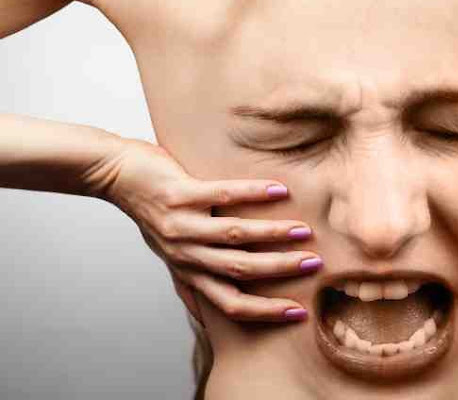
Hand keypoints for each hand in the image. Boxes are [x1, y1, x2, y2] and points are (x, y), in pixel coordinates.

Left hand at [89, 138, 320, 324]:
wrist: (114, 174)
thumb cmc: (145, 209)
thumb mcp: (165, 250)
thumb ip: (186, 277)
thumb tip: (201, 313)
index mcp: (186, 268)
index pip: (229, 302)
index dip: (264, 311)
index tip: (297, 312)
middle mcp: (184, 252)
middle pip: (238, 271)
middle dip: (279, 271)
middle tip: (314, 264)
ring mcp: (181, 223)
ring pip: (234, 235)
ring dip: (272, 235)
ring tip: (302, 230)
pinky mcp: (179, 193)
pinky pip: (221, 195)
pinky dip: (252, 193)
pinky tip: (277, 190)